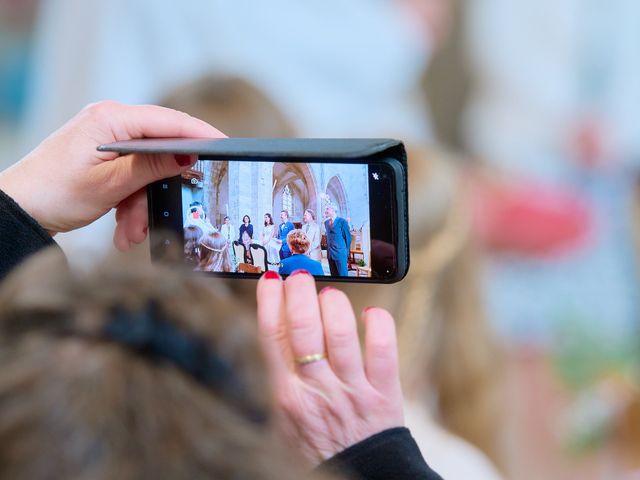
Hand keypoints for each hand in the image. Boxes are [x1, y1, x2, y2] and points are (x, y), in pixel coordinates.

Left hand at [0, 101, 223, 248]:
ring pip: (147, 172)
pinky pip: (133, 178)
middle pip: (160, 152)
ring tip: (129, 232)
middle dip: (161, 188)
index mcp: (111, 119)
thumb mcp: (110, 184)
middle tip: (163, 216)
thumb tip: (186, 156)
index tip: (225, 148)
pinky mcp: (105, 158)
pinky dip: (131, 203)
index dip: (200, 135)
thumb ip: (151, 166)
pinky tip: (122, 226)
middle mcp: (111, 123)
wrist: (20, 210)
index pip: (169, 121)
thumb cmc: (54, 194)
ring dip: (143, 205)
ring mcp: (108, 140)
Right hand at [256, 270, 403, 463]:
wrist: (360, 478)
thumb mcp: (281, 422)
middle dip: (298, 291)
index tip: (270, 278)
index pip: (272, 337)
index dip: (269, 301)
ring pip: (340, 332)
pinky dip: (379, 324)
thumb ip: (277, 380)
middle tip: (299, 274)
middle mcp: (317, 390)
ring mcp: (352, 390)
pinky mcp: (384, 393)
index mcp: (286, 397)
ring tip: (329, 294)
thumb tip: (273, 329)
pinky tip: (371, 314)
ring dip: (333, 303)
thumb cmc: (316, 449)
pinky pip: (384, 349)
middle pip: (303, 327)